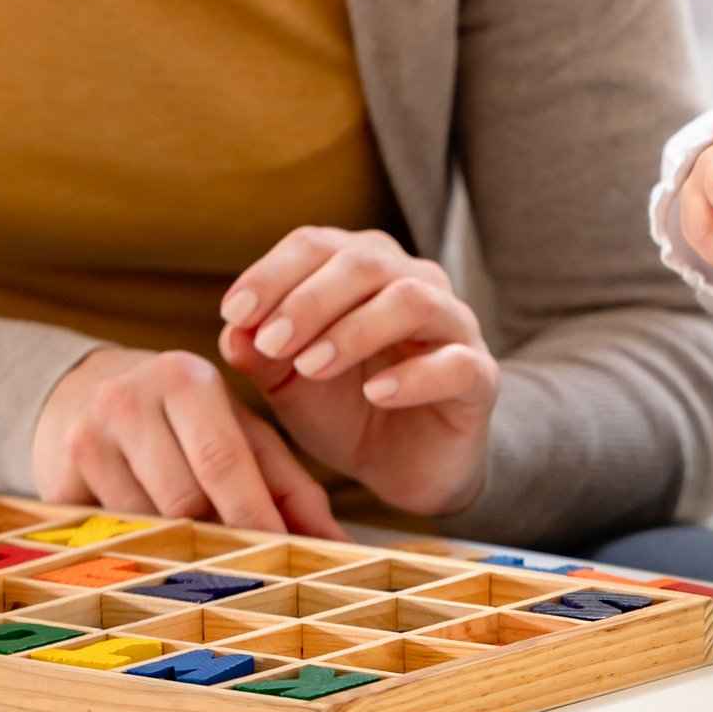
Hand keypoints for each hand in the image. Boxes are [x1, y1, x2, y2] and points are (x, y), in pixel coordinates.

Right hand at [32, 345, 338, 535]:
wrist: (81, 392)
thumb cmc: (180, 418)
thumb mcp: (237, 430)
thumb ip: (287, 483)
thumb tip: (336, 545)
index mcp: (186, 380)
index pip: (223, 459)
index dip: (254, 516)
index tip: (286, 559)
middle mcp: (128, 400)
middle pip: (183, 501)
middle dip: (219, 541)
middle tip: (246, 572)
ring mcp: (84, 440)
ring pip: (145, 526)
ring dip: (177, 548)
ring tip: (194, 550)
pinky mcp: (52, 481)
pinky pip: (105, 537)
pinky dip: (135, 549)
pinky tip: (147, 545)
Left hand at [218, 227, 499, 518]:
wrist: (403, 467)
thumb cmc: (346, 409)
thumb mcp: (290, 384)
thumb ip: (260, 355)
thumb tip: (232, 330)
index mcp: (364, 270)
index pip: (318, 244)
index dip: (272, 272)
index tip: (235, 312)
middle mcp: (414, 283)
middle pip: (366, 261)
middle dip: (310, 300)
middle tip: (272, 342)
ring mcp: (454, 326)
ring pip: (414, 300)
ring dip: (355, 330)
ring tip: (312, 367)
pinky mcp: (480, 377)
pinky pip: (455, 363)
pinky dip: (412, 377)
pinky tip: (375, 394)